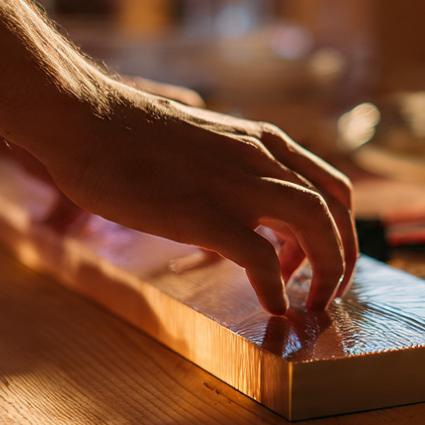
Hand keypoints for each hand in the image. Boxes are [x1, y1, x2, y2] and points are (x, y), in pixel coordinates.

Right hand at [34, 81, 357, 315]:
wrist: (82, 118)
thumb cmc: (129, 137)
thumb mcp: (204, 146)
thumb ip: (234, 173)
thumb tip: (243, 218)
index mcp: (263, 143)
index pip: (332, 189)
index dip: (340, 233)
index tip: (319, 266)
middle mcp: (261, 158)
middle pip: (335, 210)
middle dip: (342, 259)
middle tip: (326, 295)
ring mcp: (234, 184)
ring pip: (314, 224)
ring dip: (324, 271)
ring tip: (311, 304)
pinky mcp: (202, 212)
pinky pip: (261, 256)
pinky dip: (275, 286)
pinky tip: (271, 306)